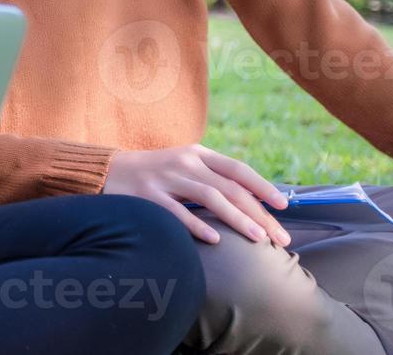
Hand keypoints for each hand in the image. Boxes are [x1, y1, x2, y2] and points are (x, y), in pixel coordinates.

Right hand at [102, 143, 291, 246]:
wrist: (108, 170)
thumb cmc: (156, 173)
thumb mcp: (184, 165)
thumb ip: (213, 177)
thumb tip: (255, 202)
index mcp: (197, 153)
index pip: (237, 169)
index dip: (263, 187)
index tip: (284, 206)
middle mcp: (184, 162)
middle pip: (230, 188)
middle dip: (260, 213)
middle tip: (281, 238)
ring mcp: (166, 178)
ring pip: (210, 197)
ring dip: (238, 219)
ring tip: (258, 239)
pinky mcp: (148, 195)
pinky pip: (178, 211)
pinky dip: (198, 225)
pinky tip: (216, 240)